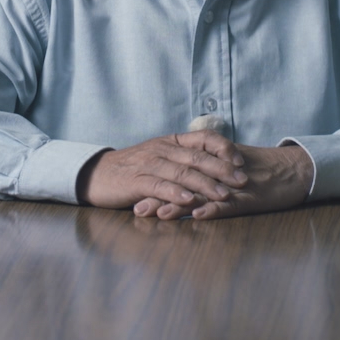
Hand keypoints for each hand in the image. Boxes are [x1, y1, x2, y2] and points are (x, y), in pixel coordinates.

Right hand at [78, 132, 250, 211]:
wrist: (97, 174)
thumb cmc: (134, 169)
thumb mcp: (161, 158)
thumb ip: (185, 160)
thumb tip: (218, 166)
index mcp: (172, 142)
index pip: (204, 138)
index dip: (224, 148)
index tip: (240, 161)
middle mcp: (163, 150)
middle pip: (197, 156)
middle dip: (222, 169)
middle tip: (242, 180)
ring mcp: (149, 165)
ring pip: (182, 172)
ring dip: (205, 183)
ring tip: (223, 195)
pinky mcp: (136, 181)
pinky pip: (159, 186)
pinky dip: (175, 192)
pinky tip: (189, 200)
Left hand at [133, 143, 313, 220]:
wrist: (294, 170)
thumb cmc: (262, 172)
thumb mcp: (230, 171)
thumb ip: (208, 176)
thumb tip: (182, 188)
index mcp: (212, 167)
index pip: (180, 175)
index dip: (158, 185)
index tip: (136, 195)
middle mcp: (219, 175)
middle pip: (184, 185)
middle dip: (160, 196)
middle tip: (138, 208)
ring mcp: (233, 187)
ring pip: (202, 195)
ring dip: (179, 205)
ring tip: (159, 214)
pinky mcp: (250, 198)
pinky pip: (230, 205)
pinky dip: (214, 210)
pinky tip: (199, 216)